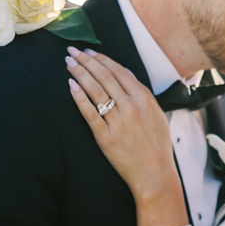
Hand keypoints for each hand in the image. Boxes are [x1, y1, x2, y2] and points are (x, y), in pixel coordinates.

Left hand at [65, 48, 180, 203]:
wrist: (154, 174)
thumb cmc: (156, 145)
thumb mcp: (156, 114)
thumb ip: (141, 93)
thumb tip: (126, 73)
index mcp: (144, 98)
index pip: (118, 71)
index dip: (101, 59)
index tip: (88, 52)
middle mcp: (131, 107)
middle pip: (104, 77)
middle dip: (85, 61)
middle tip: (71, 51)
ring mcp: (118, 121)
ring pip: (95, 91)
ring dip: (79, 73)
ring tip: (68, 64)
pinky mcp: (106, 137)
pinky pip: (90, 113)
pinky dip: (79, 97)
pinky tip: (70, 85)